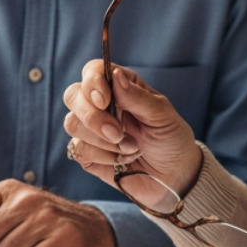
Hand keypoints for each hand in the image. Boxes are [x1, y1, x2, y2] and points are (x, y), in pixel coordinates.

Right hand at [61, 60, 202, 209]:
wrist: (173, 175)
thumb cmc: (171, 139)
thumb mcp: (162, 115)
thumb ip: (137, 96)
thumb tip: (115, 75)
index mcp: (119, 87)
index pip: (93, 71)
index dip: (92, 82)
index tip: (105, 99)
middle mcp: (100, 105)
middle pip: (73, 96)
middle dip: (93, 116)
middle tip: (118, 133)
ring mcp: (90, 129)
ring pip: (73, 124)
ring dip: (102, 140)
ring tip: (131, 148)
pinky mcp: (87, 153)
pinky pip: (79, 149)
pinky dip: (104, 156)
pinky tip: (122, 159)